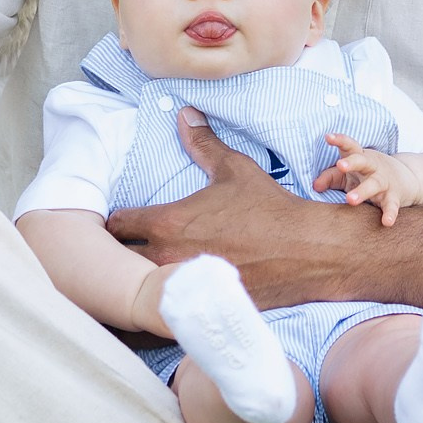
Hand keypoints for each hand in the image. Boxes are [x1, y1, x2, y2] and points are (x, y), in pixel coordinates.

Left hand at [106, 108, 357, 308]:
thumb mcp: (234, 169)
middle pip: (119, 260)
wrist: (306, 251)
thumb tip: (185, 114)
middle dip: (123, 251)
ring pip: (141, 286)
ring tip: (154, 267)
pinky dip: (169, 296)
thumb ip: (202, 143)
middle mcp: (166, 258)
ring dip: (142, 276)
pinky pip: (169, 305)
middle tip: (138, 244)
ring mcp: (182, 288)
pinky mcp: (200, 308)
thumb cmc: (268, 209)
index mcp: (167, 223)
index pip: (116, 225)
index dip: (119, 221)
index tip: (130, 220)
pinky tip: (181, 288)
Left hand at [313, 132, 417, 225]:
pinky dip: (390, 213)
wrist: (409, 178)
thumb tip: (314, 186)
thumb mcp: (349, 174)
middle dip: (351, 162)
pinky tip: (386, 222)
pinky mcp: (394, 197)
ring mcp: (385, 181)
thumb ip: (330, 177)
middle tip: (340, 165)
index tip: (327, 137)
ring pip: (374, 184)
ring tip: (350, 200)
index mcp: (361, 158)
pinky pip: (392, 205)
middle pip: (362, 161)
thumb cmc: (369, 175)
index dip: (340, 140)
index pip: (350, 146)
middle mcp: (373, 167)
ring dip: (362, 191)